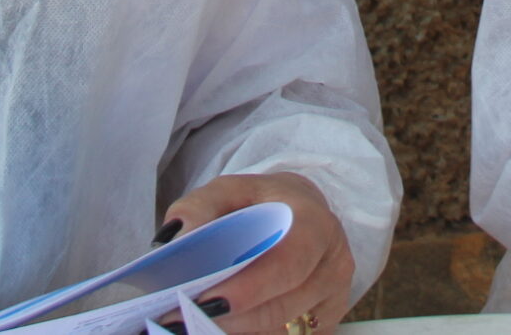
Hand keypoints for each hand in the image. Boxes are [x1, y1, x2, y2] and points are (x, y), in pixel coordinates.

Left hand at [159, 172, 353, 334]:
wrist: (302, 212)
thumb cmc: (264, 203)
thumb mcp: (230, 190)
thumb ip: (199, 208)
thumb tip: (176, 238)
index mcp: (315, 223)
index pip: (287, 264)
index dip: (249, 289)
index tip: (206, 301)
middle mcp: (333, 263)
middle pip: (281, 308)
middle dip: (232, 319)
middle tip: (183, 320)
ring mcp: (333, 298)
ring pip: (282, 331)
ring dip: (238, 330)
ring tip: (195, 322)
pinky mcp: (327, 321)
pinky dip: (252, 334)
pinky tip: (226, 326)